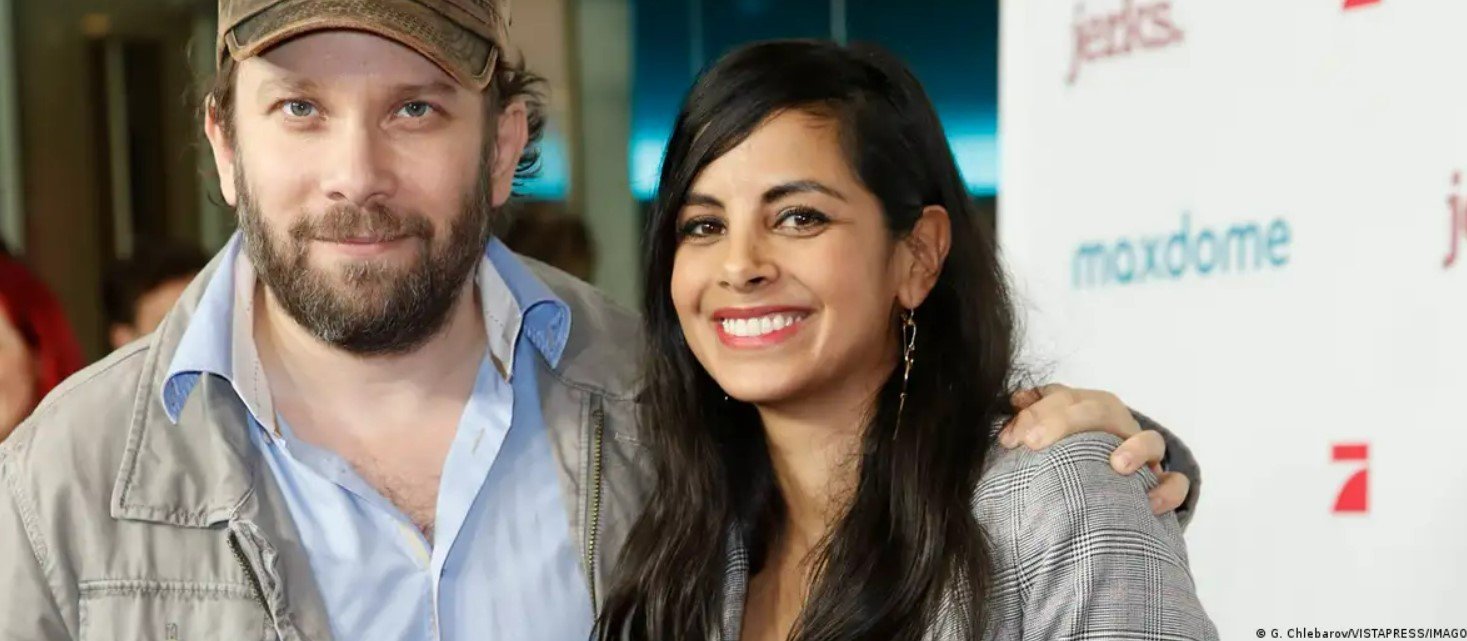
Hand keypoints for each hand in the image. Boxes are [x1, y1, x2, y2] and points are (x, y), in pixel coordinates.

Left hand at [999, 384, 1191, 514]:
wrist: (1107, 492)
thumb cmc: (1067, 461)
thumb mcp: (1044, 439)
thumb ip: (1031, 418)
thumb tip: (1013, 399)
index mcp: (1085, 408)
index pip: (1062, 396)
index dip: (1034, 412)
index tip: (1008, 440)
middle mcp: (1117, 425)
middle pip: (1099, 409)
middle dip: (1064, 422)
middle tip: (1032, 444)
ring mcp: (1144, 454)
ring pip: (1150, 440)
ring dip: (1135, 448)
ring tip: (1116, 465)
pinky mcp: (1162, 483)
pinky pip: (1176, 483)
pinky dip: (1166, 490)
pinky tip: (1148, 503)